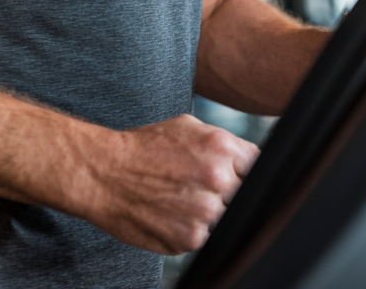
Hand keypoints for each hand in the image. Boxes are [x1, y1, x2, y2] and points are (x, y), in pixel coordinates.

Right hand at [78, 113, 259, 254]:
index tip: (238, 175)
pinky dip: (195, 228)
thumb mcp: (189, 127)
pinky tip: (175, 213)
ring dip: (213, 213)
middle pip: (246, 194)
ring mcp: (205, 213)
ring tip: (185, 199)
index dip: (247, 171)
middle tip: (203, 186)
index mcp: (221, 148)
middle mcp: (218, 179)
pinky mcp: (190, 239)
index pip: (259, 166)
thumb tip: (249, 159)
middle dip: (230, 192)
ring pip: (228, 219)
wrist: (106, 173)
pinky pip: (207, 238)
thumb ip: (224, 144)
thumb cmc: (145, 147)